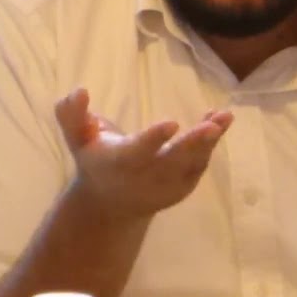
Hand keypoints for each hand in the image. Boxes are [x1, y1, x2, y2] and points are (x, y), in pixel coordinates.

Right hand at [54, 88, 233, 219]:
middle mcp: (146, 177)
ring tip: (224, 117)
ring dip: (209, 142)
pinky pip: (199, 166)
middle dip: (193, 144)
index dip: (154, 139)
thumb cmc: (95, 161)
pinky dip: (211, 145)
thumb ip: (73, 114)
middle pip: (173, 161)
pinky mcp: (182, 187)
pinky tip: (219, 120)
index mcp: (119, 162)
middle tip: (212, 126)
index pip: (138, 151)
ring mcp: (167, 185)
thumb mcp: (77, 139)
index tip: (172, 123)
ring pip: (191, 164)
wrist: (111, 206)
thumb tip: (79, 91)